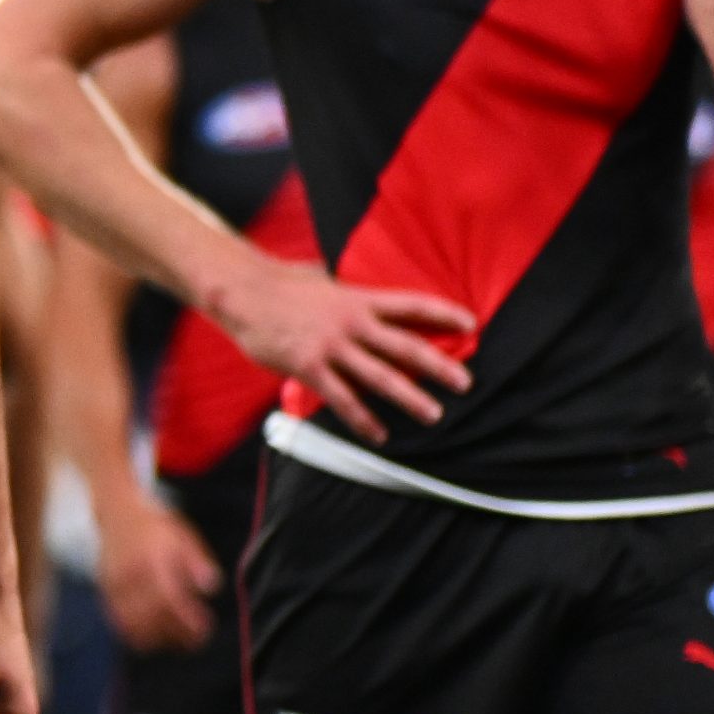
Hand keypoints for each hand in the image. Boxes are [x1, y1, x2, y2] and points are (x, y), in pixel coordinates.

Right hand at [92, 488, 221, 652]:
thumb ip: (197, 562)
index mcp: (151, 559)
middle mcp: (129, 574)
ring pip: (133, 625)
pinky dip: (137, 635)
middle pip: (151, 617)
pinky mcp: (105, 592)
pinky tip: (155, 636)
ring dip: (157, 639)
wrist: (117, 511)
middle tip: (197, 641)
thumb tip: (212, 587)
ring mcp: (114, 584)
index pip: (168, 599)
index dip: (186, 619)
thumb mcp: (182, 535)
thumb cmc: (155, 525)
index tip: (204, 629)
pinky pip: (119, 622)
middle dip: (176, 634)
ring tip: (178, 642)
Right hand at [210, 256, 473, 443]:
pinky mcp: (309, 366)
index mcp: (358, 297)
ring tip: (433, 414)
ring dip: (410, 397)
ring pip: (380, 376)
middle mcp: (351, 321)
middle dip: (439, 365)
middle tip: (464, 383)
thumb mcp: (321, 278)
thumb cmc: (281, 285)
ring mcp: (331, 345)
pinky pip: (343, 398)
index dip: (443, 312)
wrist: (242, 292)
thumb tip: (362, 290)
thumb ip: (346, 290)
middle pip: (406, 345)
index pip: (411, 304)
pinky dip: (364, 419)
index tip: (471, 323)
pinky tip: (380, 435)